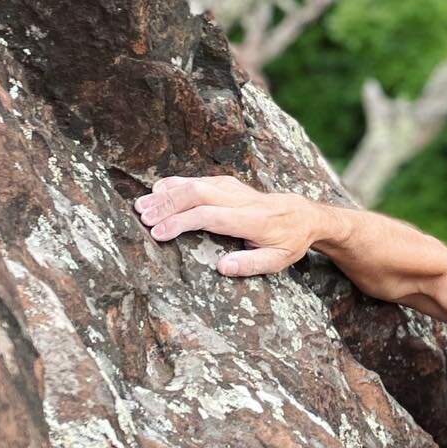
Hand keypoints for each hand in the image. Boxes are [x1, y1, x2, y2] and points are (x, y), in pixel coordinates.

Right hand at [133, 175, 314, 277]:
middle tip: (142, 217)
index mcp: (251, 220)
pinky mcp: (229, 184)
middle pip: (197, 194)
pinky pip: (199, 180)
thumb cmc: (290, 242)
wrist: (305, 215)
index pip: (209, 216)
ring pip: (195, 184)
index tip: (158, 233)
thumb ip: (250, 265)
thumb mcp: (278, 261)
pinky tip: (158, 190)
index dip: (181, 222)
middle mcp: (240, 199)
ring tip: (141, 206)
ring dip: (167, 194)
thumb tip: (221, 267)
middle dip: (167, 204)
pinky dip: (177, 184)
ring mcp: (234, 188)